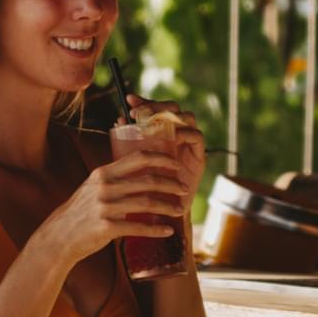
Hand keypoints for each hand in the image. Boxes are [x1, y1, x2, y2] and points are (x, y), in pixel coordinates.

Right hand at [44, 153, 184, 270]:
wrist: (59, 237)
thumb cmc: (80, 213)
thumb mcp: (93, 188)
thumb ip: (114, 179)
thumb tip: (141, 172)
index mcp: (103, 173)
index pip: (138, 158)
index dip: (161, 159)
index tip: (177, 164)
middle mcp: (104, 186)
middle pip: (147, 181)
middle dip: (171, 184)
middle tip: (185, 188)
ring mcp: (105, 207)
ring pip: (147, 203)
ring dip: (168, 206)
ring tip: (181, 210)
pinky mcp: (106, 227)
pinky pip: (138, 227)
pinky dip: (156, 230)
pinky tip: (168, 231)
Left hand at [130, 103, 206, 217]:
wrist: (160, 217)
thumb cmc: (144, 190)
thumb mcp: (134, 163)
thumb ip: (129, 144)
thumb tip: (118, 121)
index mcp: (163, 134)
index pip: (157, 109)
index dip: (145, 101)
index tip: (129, 99)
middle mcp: (178, 136)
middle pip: (173, 108)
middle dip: (155, 106)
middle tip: (137, 112)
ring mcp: (190, 146)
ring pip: (186, 117)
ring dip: (169, 116)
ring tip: (149, 123)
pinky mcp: (199, 158)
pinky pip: (196, 136)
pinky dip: (184, 133)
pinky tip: (169, 136)